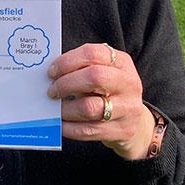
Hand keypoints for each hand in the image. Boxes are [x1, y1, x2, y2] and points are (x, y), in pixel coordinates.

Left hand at [47, 43, 154, 159]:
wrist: (134, 122)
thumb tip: (50, 74)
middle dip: (66, 84)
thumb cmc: (109, 91)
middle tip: (51, 91)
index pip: (92, 54)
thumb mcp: (103, 72)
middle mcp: (128, 83)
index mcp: (122, 62)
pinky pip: (89, 130)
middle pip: (94, 77)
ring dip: (66, 109)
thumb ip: (81, 69)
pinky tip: (60, 124)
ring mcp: (128, 108)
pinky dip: (69, 128)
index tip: (51, 72)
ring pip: (90, 108)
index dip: (67, 62)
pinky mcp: (122, 131)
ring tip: (55, 109)